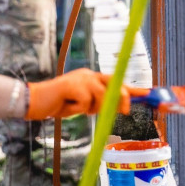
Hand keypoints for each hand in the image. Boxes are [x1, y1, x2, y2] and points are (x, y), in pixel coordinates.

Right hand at [25, 69, 141, 118]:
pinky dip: (78, 110)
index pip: (116, 81)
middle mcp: (89, 74)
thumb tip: (123, 107)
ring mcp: (81, 78)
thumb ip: (101, 104)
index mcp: (92, 77)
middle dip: (122, 99)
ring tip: (76, 108)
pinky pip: (86, 103)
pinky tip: (67, 106)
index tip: (149, 94)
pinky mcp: (72, 84)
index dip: (133, 88)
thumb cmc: (60, 104)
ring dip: (91, 109)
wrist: (35, 102)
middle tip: (125, 111)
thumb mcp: (84, 105)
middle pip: (114, 85)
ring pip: (101, 97)